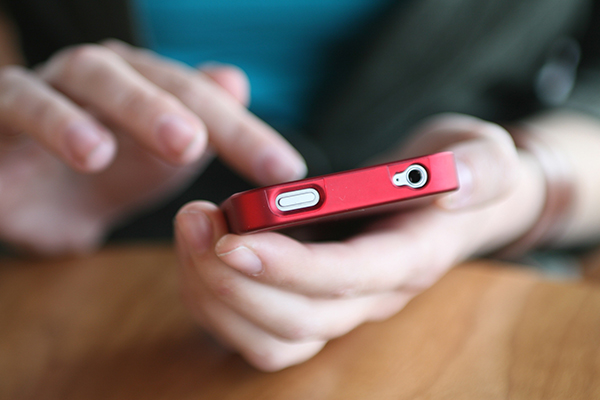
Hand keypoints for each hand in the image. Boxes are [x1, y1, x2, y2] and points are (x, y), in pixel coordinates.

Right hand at [0, 40, 305, 253]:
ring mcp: (54, 85)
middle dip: (185, 108)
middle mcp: (106, 77)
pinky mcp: (4, 109)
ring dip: (131, 106)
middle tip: (205, 145)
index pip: (204, 101)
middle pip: (152, 78)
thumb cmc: (102, 176)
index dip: (246, 134)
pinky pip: (22, 103)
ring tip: (168, 146)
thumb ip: (200, 126)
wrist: (29, 196)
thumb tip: (235, 80)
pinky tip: (91, 153)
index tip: (285, 171)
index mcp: (147, 88)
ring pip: (89, 77)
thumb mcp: (159, 162)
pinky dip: (55, 121)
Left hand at [174, 114, 546, 370]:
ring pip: (269, 339)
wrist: (444, 199)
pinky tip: (198, 250)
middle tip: (194, 220)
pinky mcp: (310, 303)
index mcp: (410, 257)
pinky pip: (254, 329)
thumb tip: (450, 188)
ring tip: (190, 230)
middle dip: (236, 280)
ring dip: (217, 295)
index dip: (289, 268)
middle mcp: (372, 296)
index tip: (232, 238)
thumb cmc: (455, 172)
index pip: (348, 278)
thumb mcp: (483, 152)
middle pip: (299, 321)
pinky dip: (215, 299)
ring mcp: (339, 307)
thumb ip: (481, 168)